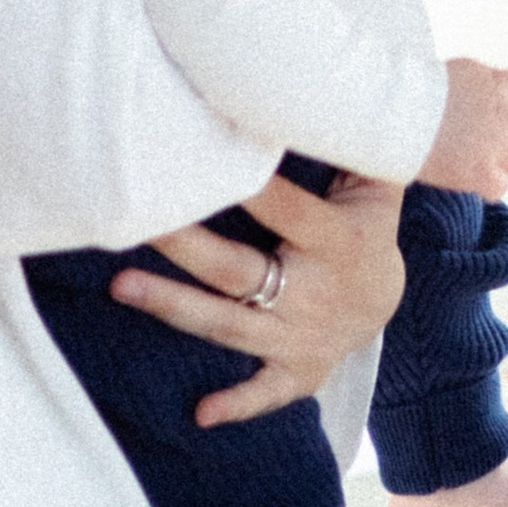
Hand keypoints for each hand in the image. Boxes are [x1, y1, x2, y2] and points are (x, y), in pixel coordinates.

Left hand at [111, 168, 404, 426]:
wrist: (386, 302)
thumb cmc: (363, 223)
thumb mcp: (375, 183)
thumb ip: (354, 143)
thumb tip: (336, 91)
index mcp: (338, 241)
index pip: (289, 212)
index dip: (255, 191)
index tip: (209, 166)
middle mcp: (316, 292)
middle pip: (240, 271)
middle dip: (187, 249)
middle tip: (140, 223)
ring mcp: (304, 337)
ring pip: (231, 325)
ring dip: (175, 308)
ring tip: (121, 286)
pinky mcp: (296, 372)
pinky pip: (266, 392)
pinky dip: (238, 404)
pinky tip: (201, 414)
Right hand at [419, 58, 507, 195]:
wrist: (397, 109)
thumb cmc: (420, 89)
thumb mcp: (463, 73)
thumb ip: (488, 84)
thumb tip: (498, 91)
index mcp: (500, 84)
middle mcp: (505, 113)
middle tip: (499, 142)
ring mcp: (496, 144)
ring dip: (504, 164)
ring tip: (479, 161)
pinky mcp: (480, 172)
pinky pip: (501, 187)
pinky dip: (487, 186)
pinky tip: (469, 177)